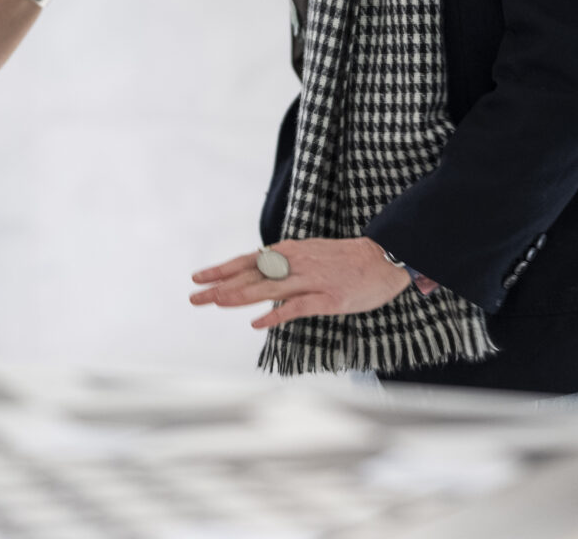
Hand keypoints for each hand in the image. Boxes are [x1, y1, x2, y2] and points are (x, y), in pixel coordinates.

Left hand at [190, 237, 411, 329]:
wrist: (383, 258)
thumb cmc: (344, 260)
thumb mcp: (308, 254)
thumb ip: (283, 265)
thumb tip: (257, 275)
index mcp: (288, 252)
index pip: (247, 261)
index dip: (221, 270)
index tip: (197, 278)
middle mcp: (295, 263)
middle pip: (251, 276)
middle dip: (220, 287)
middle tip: (194, 298)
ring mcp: (311, 280)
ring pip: (268, 288)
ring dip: (239, 296)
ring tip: (216, 303)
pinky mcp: (328, 298)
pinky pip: (297, 307)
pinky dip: (276, 315)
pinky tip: (258, 323)